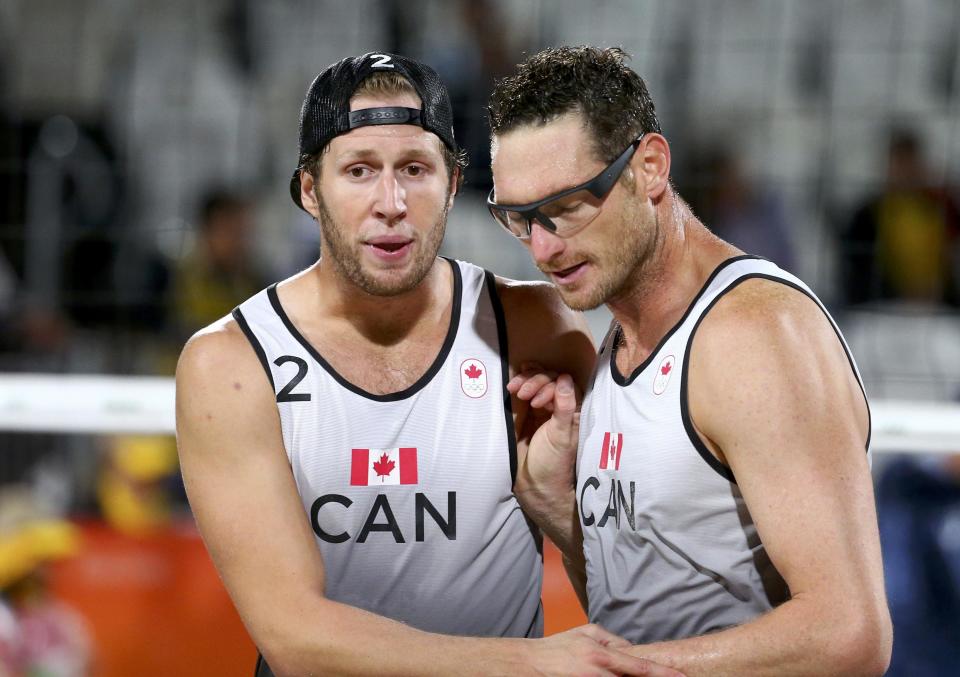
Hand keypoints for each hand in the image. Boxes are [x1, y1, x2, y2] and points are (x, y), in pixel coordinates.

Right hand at [508, 363, 579, 476]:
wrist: (534, 484)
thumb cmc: (553, 463)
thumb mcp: (561, 435)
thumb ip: (564, 407)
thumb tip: (565, 378)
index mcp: (572, 411)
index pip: (563, 384)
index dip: (549, 385)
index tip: (536, 402)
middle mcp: (559, 407)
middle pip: (549, 380)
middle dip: (535, 381)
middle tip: (521, 393)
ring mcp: (542, 409)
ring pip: (537, 382)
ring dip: (525, 380)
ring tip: (513, 389)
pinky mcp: (527, 413)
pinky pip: (525, 392)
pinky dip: (520, 383)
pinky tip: (513, 382)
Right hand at [525, 624, 684, 675]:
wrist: (530, 664)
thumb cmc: (558, 648)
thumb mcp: (586, 632)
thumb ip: (612, 639)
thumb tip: (632, 649)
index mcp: (601, 655)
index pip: (639, 667)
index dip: (663, 674)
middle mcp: (599, 675)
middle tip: (666, 676)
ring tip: (611, 670)